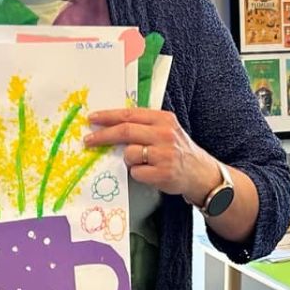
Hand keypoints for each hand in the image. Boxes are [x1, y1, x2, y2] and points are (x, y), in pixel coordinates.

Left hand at [84, 107, 218, 204]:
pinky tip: (150, 173)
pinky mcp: (163, 173)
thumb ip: (144, 124)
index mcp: (163, 119)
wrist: (200, 173)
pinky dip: (138, 174)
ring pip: (129, 154)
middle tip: (89, 140)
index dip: (107, 117)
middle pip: (125, 131)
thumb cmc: (178, 151)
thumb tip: (111, 124)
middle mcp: (165, 134)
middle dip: (103, 136)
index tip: (92, 119)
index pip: (129, 115)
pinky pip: (136, 173)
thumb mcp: (166, 130)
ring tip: (141, 162)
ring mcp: (164, 154)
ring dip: (128, 160)